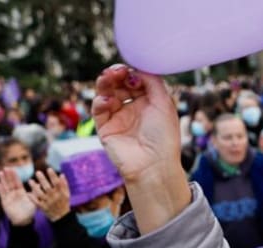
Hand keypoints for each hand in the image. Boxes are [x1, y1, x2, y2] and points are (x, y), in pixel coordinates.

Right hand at [0, 169, 35, 225]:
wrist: (23, 220)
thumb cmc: (29, 211)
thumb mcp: (34, 200)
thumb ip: (35, 192)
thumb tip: (40, 184)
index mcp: (21, 192)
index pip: (17, 182)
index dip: (15, 176)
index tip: (13, 168)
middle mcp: (14, 193)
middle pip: (10, 182)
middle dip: (8, 175)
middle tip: (6, 167)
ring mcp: (9, 197)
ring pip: (5, 186)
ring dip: (3, 180)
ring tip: (1, 172)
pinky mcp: (5, 202)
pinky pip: (2, 194)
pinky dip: (0, 189)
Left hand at [28, 168, 70, 221]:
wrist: (61, 217)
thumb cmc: (64, 203)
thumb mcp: (67, 194)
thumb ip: (64, 184)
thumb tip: (61, 174)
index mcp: (61, 193)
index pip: (57, 183)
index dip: (53, 176)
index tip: (48, 169)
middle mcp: (54, 197)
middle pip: (47, 187)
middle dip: (42, 180)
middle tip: (37, 172)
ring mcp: (48, 202)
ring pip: (40, 194)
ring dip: (34, 187)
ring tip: (30, 180)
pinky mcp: (43, 207)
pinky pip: (36, 202)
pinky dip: (32, 197)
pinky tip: (28, 192)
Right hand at [94, 64, 189, 233]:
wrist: (154, 164)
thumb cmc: (164, 137)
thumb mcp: (164, 104)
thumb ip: (153, 82)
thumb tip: (139, 68)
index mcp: (149, 103)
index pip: (135, 81)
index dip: (132, 73)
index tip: (133, 71)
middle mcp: (133, 109)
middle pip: (119, 84)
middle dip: (117, 75)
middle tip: (118, 72)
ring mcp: (118, 118)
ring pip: (106, 93)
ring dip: (106, 83)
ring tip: (109, 78)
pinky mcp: (105, 128)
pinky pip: (98, 110)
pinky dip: (100, 101)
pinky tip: (107, 100)